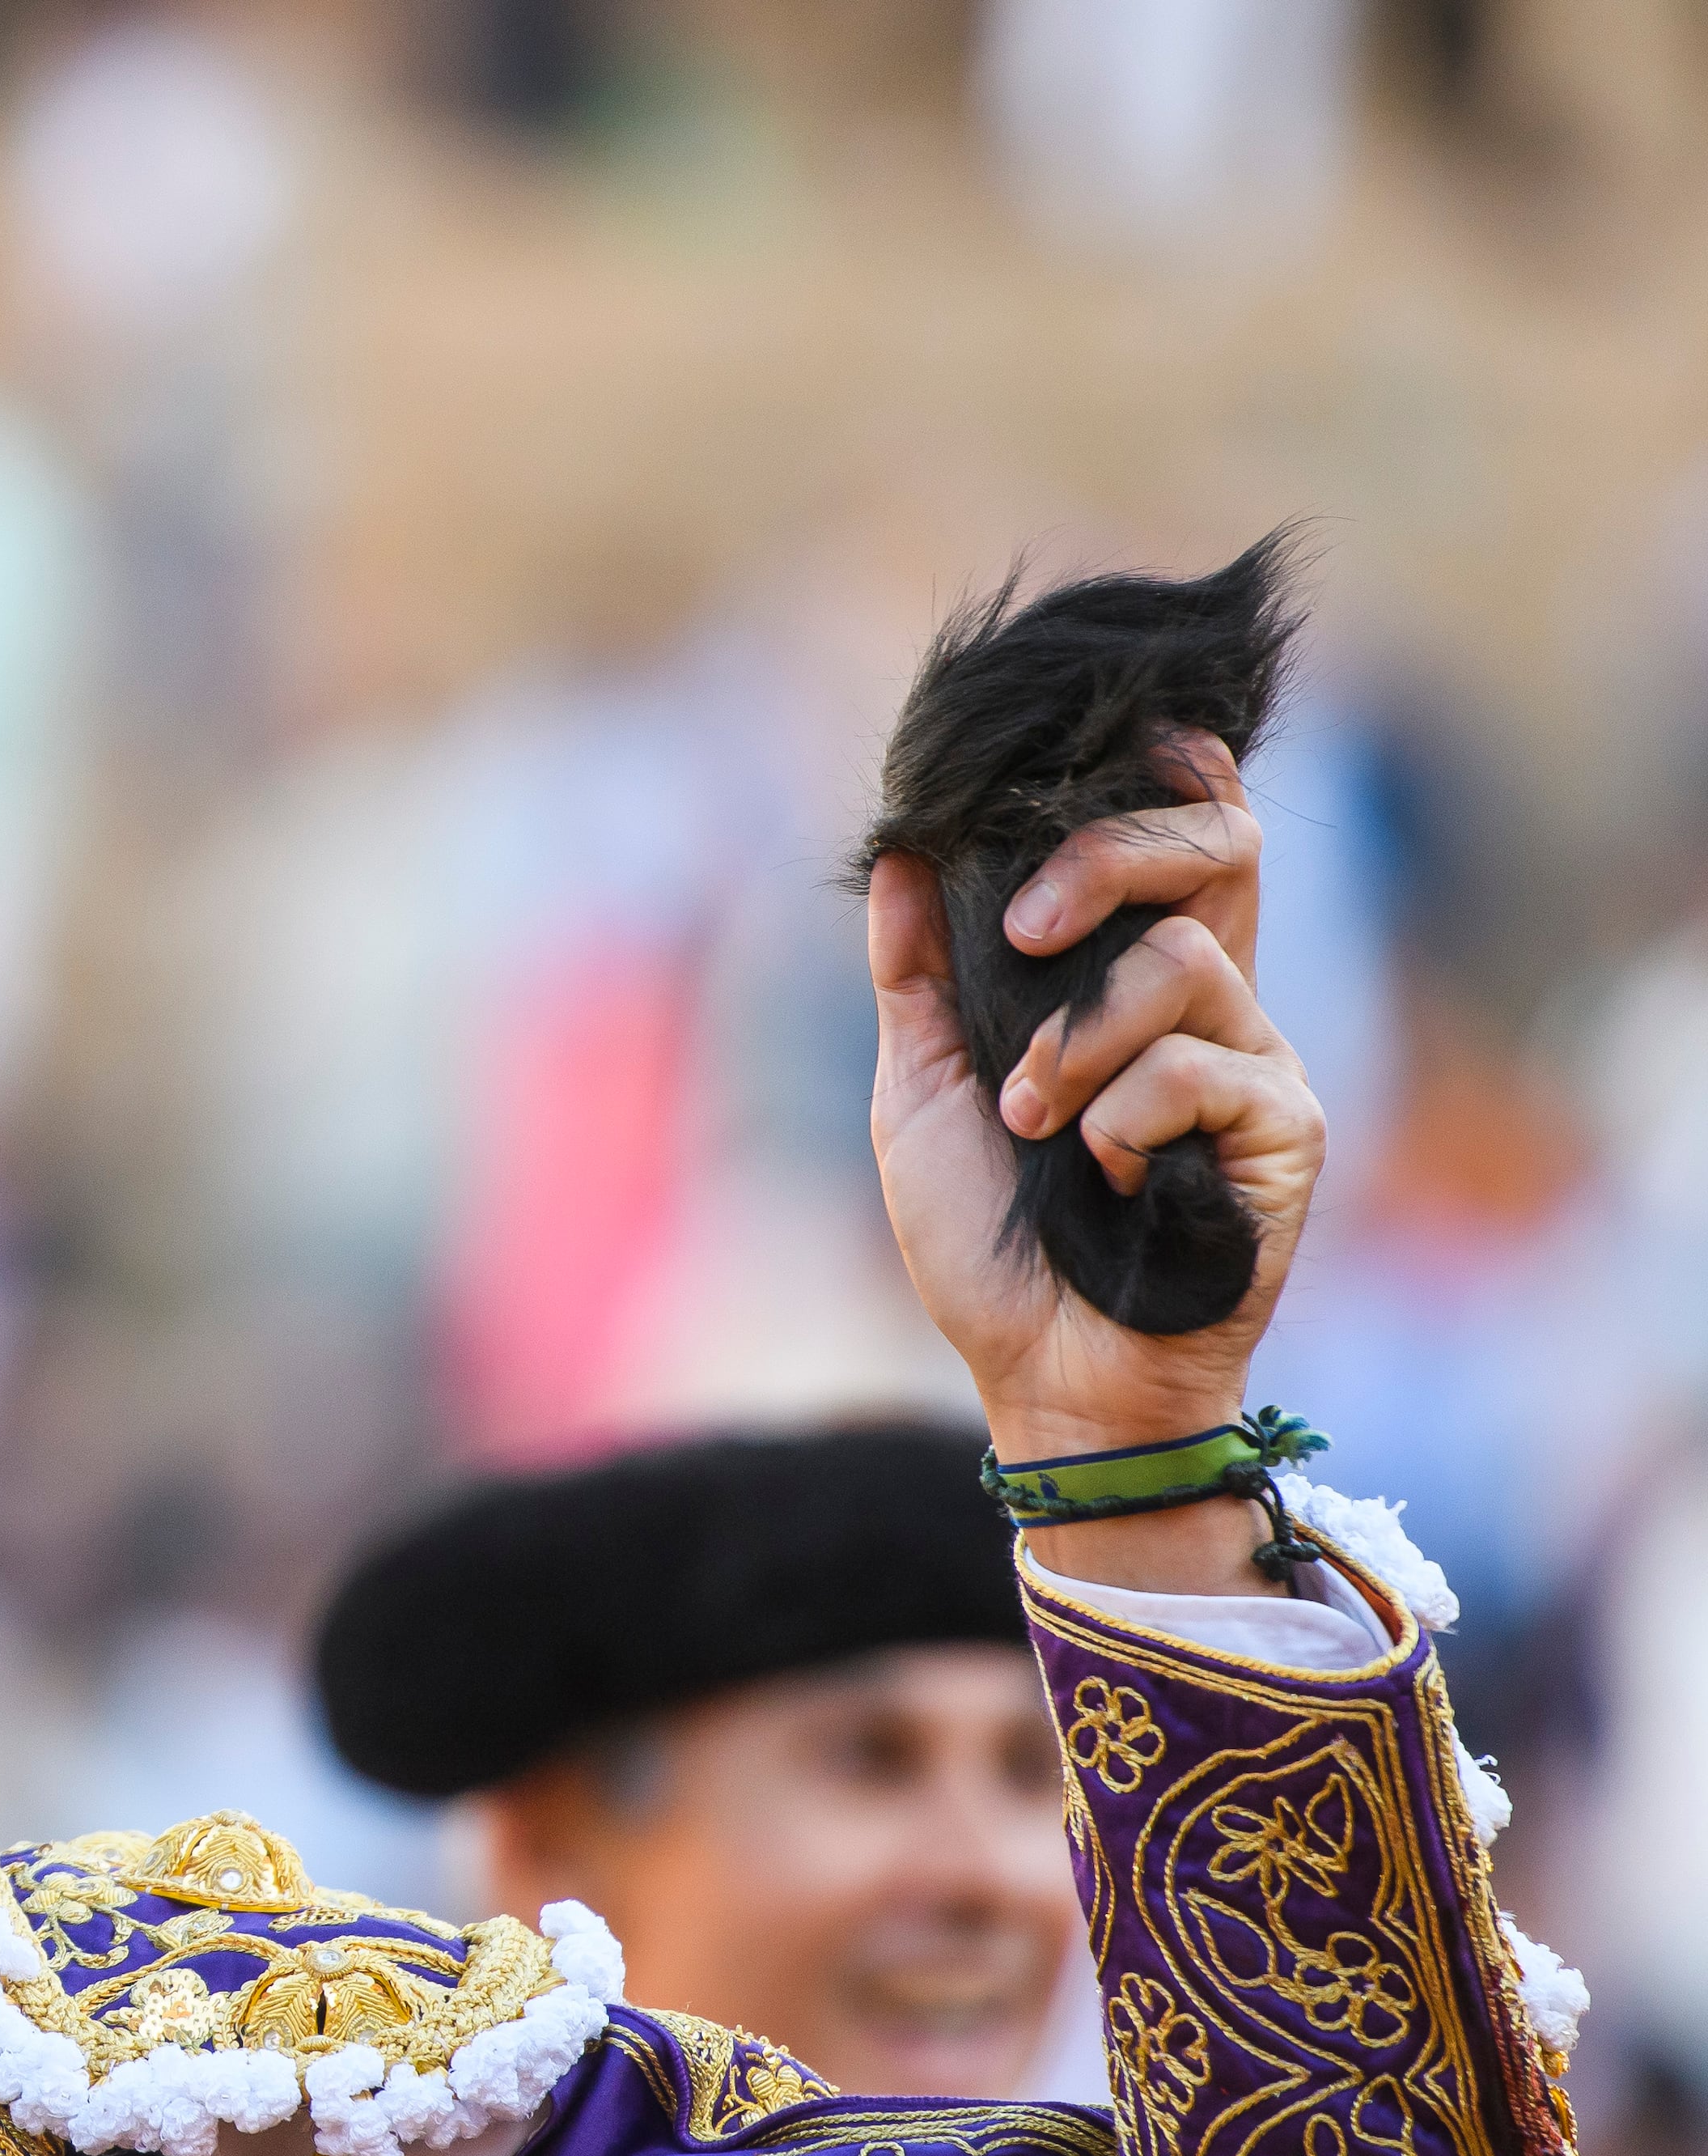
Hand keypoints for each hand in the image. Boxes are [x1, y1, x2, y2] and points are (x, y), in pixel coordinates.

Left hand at [865, 732, 1324, 1593]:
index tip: (1115, 748)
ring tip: (1030, 1122)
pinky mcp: (1286, 1132)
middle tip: (1029, 926)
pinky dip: (1123, 1116)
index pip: (1183, 839)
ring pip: (1182, 960)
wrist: (1034, 1376)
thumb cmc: (982, 1243)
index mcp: (1129, 985)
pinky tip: (1102, 1177)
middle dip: (1109, 856)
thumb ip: (916, 973)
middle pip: (1215, 844)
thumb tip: (898, 852)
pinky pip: (1202, 1067)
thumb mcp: (917, 1089)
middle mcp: (1210, 1005)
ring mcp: (1256, 1064)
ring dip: (1075, 1040)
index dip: (1165, 778)